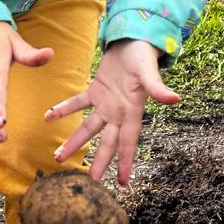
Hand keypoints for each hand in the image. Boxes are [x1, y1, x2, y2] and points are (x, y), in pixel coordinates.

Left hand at [45, 39, 179, 185]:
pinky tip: (48, 116)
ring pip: (88, 127)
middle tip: (90, 181)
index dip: (126, 161)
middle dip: (99, 161)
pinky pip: (78, 103)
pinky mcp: (95, 90)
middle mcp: (118, 112)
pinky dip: (64, 109)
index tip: (124, 182)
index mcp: (132, 111)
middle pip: (107, 142)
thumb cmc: (144, 57)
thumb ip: (158, 88)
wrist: (134, 40)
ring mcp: (105, 103)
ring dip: (75, 141)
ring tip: (58, 156)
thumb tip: (174, 99)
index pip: (129, 141)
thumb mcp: (149, 73)